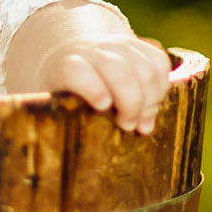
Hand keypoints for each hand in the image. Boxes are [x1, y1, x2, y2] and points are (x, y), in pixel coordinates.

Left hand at [6, 1, 171, 133]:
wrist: (65, 58)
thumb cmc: (59, 99)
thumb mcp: (49, 113)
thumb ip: (55, 128)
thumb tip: (58, 166)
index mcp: (62, 69)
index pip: (75, 69)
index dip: (91, 87)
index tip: (103, 108)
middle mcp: (89, 52)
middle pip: (118, 69)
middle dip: (131, 101)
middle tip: (128, 127)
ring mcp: (115, 45)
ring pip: (144, 66)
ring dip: (151, 99)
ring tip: (142, 123)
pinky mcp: (136, 46)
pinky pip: (158, 62)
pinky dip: (162, 87)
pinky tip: (151, 106)